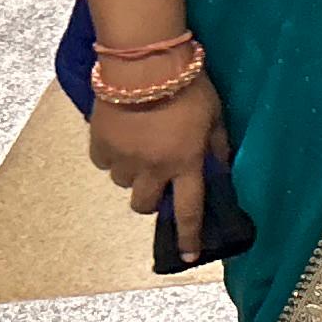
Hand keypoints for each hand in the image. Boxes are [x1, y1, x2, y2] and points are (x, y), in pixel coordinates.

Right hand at [86, 73, 226, 246]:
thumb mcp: (215, 114)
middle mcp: (153, 168)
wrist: (145, 63)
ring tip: (139, 145)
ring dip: (131, 172)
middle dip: (150, 197)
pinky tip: (121, 134)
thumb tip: (221, 165)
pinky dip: (111, 154)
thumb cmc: (188, 84)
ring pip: (122, 183)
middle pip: (145, 204)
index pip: (189, 210)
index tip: (189, 258)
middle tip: (156, 176)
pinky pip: (103, 162)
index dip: (190, 237)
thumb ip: (217, 144)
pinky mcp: (100, 144)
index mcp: (186, 163)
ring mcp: (124, 158)